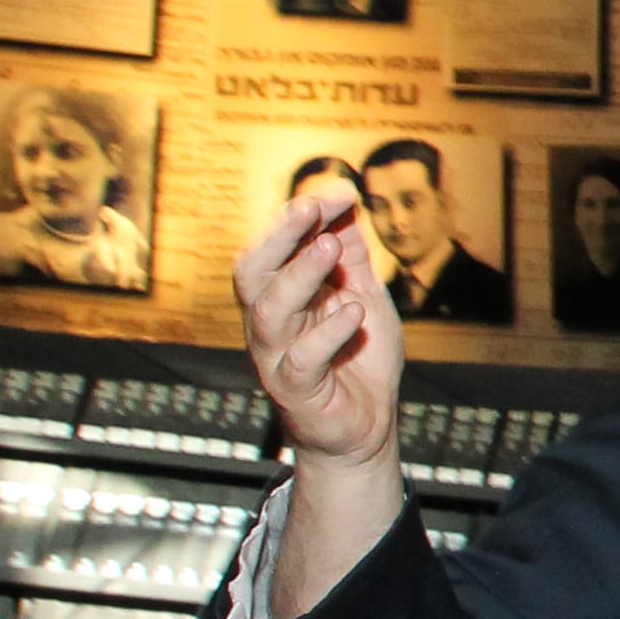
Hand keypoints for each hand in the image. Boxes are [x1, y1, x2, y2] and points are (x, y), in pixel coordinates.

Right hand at [235, 183, 400, 472]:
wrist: (366, 427)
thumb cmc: (358, 361)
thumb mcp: (361, 295)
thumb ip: (352, 255)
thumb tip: (346, 199)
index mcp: (283, 296)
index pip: (276, 247)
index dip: (300, 217)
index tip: (340, 191)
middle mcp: (270, 322)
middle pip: (253, 271)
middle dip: (279, 235)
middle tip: (310, 207)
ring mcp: (276, 356)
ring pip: (269, 310)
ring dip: (299, 275)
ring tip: (330, 248)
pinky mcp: (295, 390)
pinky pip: (301, 358)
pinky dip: (327, 333)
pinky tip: (353, 314)